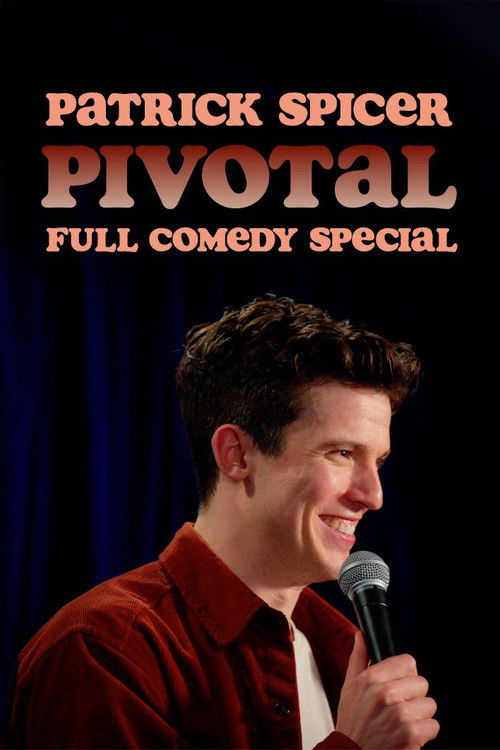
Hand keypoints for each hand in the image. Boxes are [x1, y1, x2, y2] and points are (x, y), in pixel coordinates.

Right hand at [336, 632, 439, 748]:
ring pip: (430, 704)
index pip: (408, 662)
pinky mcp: (411, 735)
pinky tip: (407, 734)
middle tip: (399, 706)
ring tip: (402, 722)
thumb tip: (361, 636)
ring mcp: (400, 715)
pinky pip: (433, 726)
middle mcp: (386, 694)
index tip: (399, 684)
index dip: (405, 674)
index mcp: (371, 678)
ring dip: (420, 715)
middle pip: (422, 683)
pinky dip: (424, 733)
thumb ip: (358, 658)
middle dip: (413, 695)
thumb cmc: (352, 722)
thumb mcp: (349, 686)